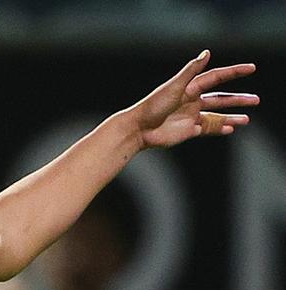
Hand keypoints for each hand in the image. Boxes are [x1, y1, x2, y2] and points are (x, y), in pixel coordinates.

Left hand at [130, 50, 259, 148]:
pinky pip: (207, 129)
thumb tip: (207, 53)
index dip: (234, 72)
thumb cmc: (153, 106)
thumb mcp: (174, 86)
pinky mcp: (188, 131)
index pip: (216, 77)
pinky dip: (219, 129)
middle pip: (220, 99)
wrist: (139, 129)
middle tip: (256, 100)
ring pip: (216, 116)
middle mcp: (192, 102)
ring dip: (232, 117)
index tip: (251, 68)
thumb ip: (191, 71)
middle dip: (238, 100)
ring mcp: (191, 117)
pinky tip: (230, 129)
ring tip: (247, 119)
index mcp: (190, 88)